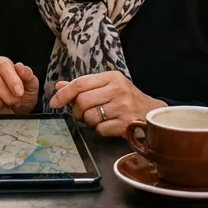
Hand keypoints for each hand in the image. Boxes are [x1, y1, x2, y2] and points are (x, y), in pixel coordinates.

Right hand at [0, 57, 37, 114]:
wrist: (12, 114)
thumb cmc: (21, 98)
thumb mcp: (30, 88)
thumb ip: (28, 76)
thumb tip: (19, 66)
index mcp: (0, 63)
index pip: (2, 64)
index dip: (11, 78)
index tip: (19, 93)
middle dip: (5, 94)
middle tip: (13, 102)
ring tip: (3, 105)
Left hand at [47, 71, 164, 137]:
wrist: (153, 113)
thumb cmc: (127, 99)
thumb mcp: (107, 86)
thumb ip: (83, 86)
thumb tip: (58, 86)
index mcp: (111, 77)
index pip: (80, 83)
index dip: (63, 94)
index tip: (53, 102)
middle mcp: (118, 89)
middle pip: (82, 101)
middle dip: (77, 111)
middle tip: (83, 114)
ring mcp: (123, 107)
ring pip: (90, 117)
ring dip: (89, 122)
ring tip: (100, 119)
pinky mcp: (126, 123)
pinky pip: (100, 129)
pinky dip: (100, 130)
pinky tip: (110, 125)